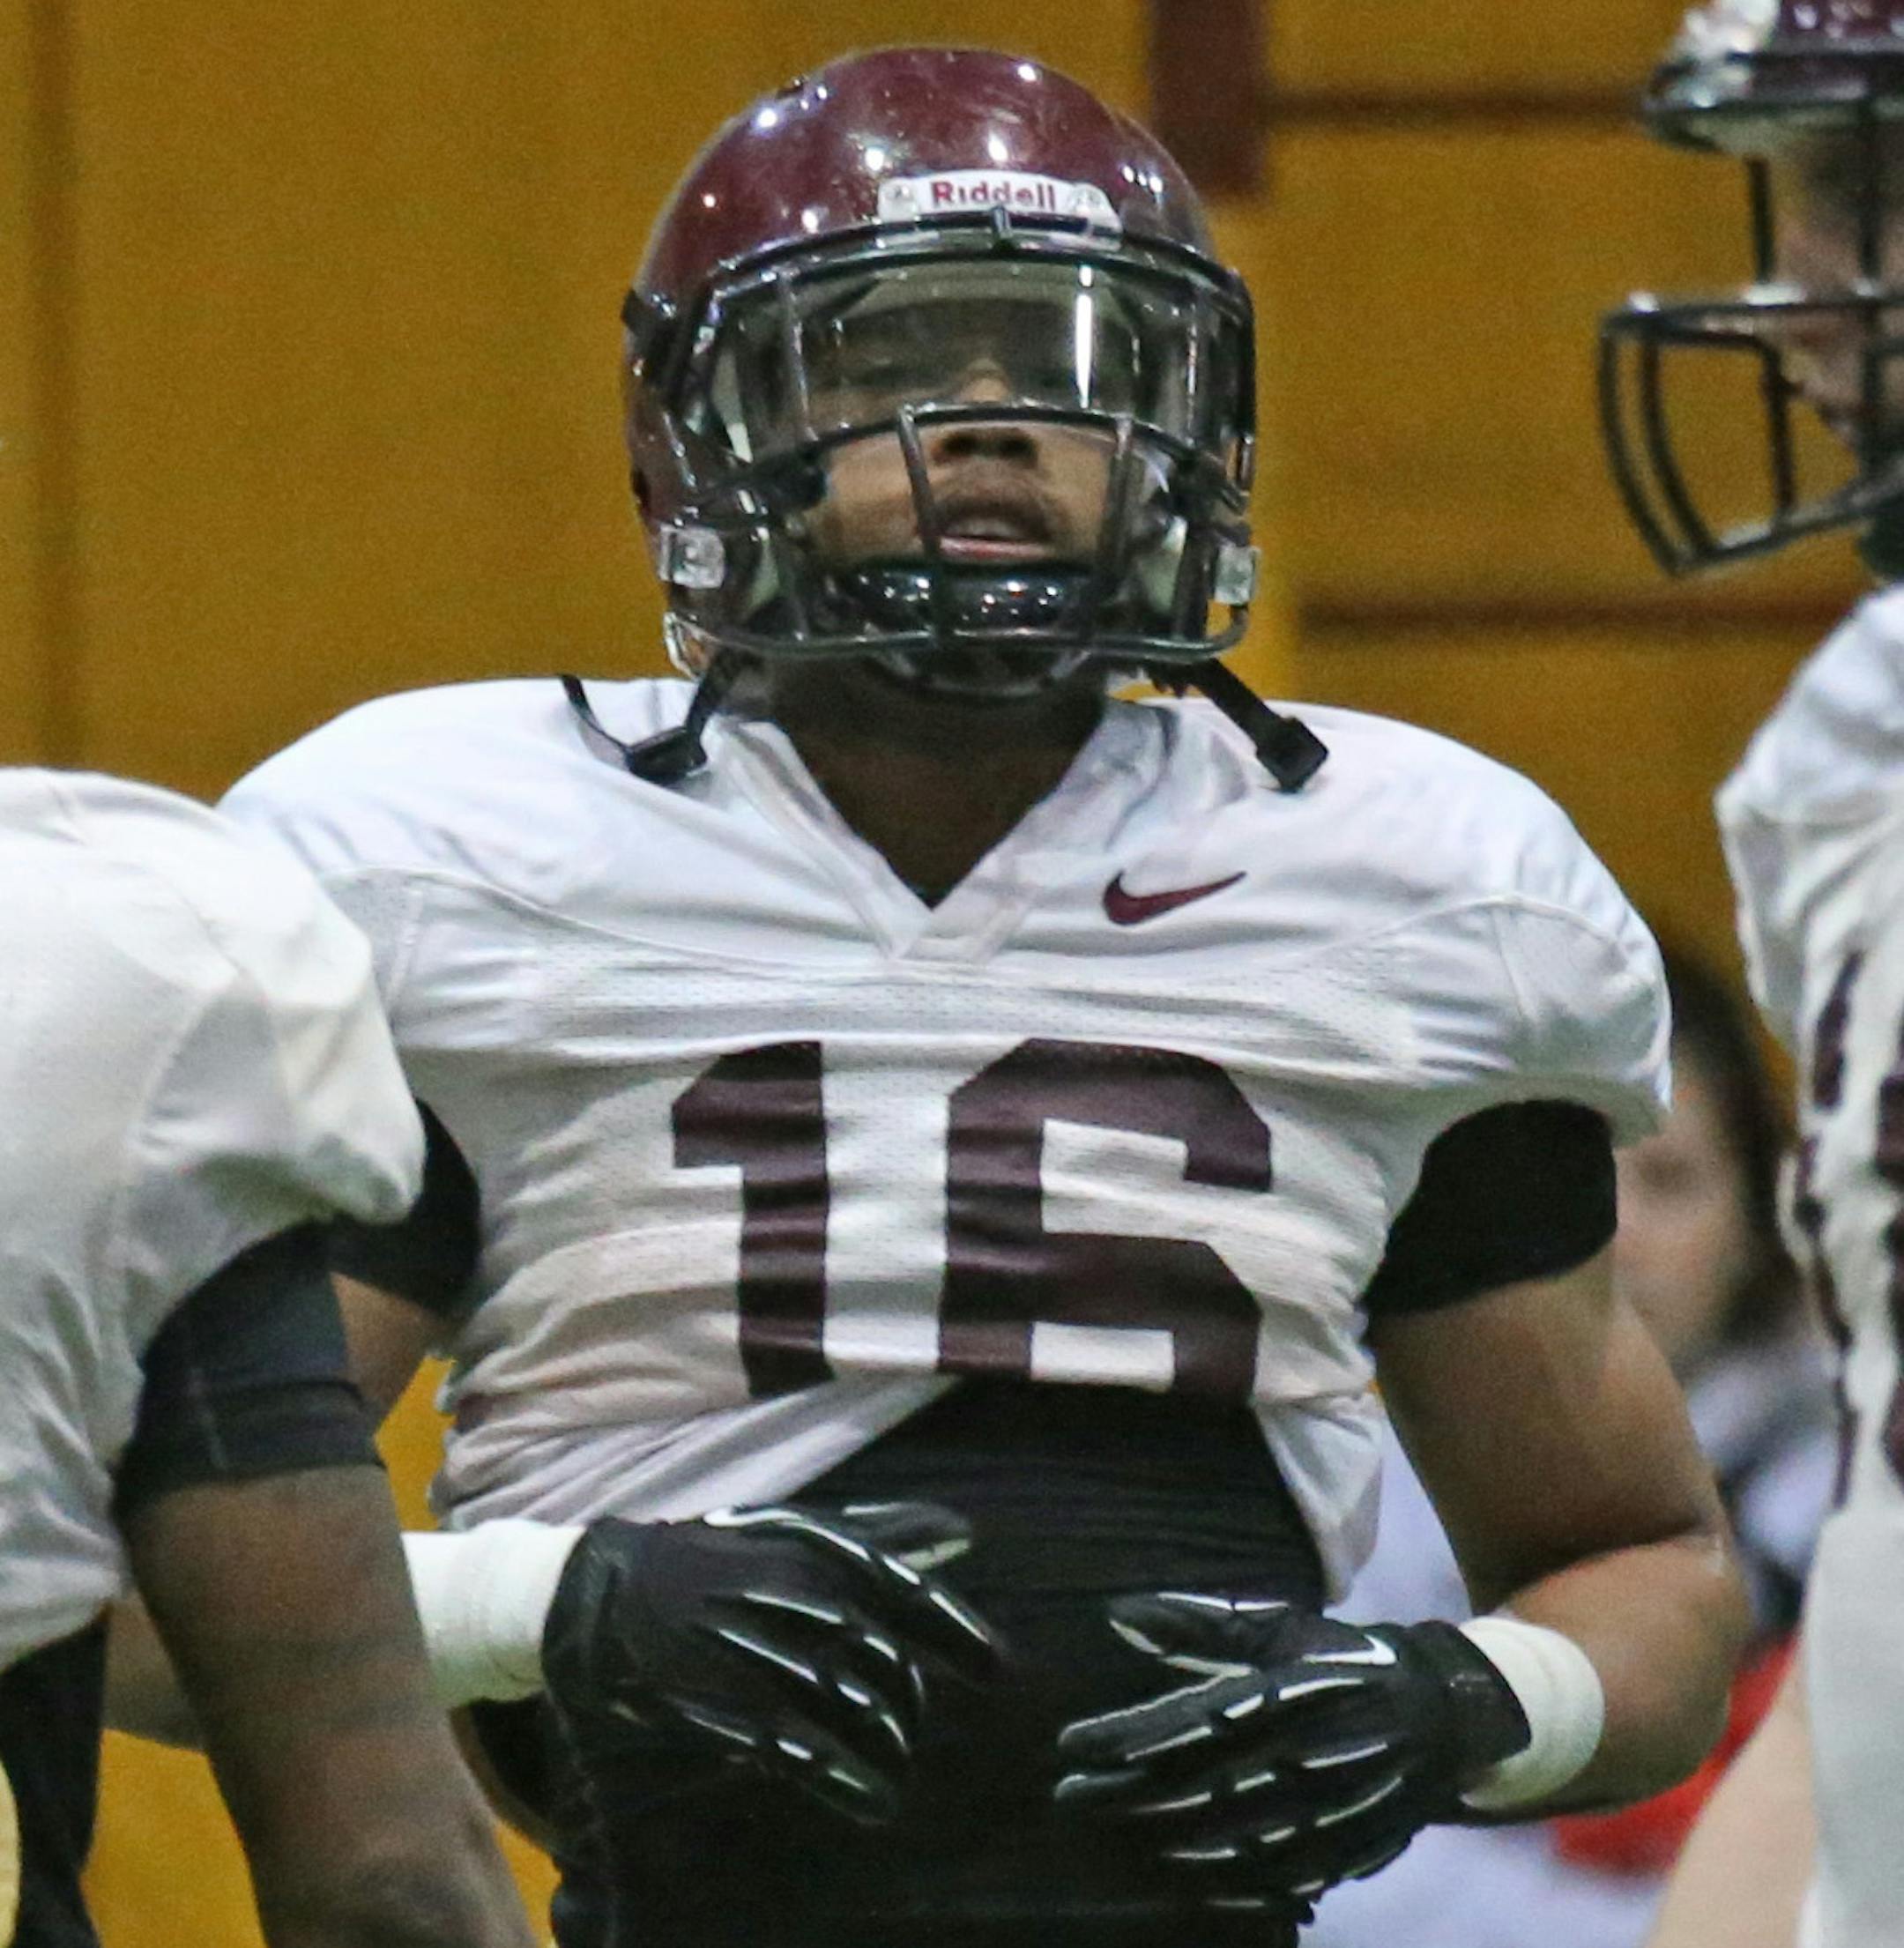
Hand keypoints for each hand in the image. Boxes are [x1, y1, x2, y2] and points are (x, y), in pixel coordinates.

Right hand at [540, 1501, 998, 1822]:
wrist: (611, 1590)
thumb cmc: (721, 1555)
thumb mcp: (799, 1528)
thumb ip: (886, 1531)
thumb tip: (965, 1533)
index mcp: (824, 1554)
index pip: (916, 1599)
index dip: (967, 1639)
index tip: (1003, 1673)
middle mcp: (804, 1603)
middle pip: (894, 1669)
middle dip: (913, 1708)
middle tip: (911, 1729)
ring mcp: (770, 1660)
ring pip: (861, 1716)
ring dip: (890, 1751)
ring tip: (894, 1770)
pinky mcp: (733, 1713)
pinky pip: (812, 1757)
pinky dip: (851, 1784)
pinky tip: (871, 1799)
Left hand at [1053, 1593, 1528, 1910]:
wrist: (1441, 1717)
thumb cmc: (1341, 1663)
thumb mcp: (1278, 1629)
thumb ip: (1197, 1624)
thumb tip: (1117, 1613)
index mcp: (1284, 1691)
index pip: (1186, 1722)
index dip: (1124, 1738)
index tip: (1071, 1746)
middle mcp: (1304, 1752)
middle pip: (1195, 1787)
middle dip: (1123, 1797)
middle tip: (1069, 1797)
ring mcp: (1326, 1810)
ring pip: (1226, 1841)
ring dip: (1157, 1842)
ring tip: (1108, 1836)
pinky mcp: (1345, 1851)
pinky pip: (1272, 1881)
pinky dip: (1218, 1884)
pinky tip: (1175, 1876)